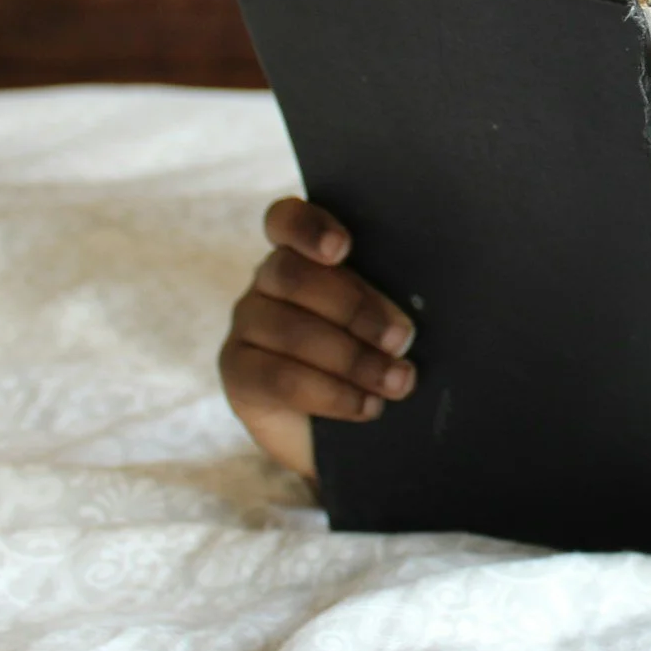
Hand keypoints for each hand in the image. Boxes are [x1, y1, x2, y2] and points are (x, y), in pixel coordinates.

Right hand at [219, 198, 417, 480]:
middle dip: (355, 307)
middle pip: (293, 275)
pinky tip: (368, 406)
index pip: (287, 220)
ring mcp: (248, 325)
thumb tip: (412, 314)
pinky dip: (332, 394)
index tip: (343, 249)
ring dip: (354, 359)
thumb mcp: (386, 324)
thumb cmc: (377, 358)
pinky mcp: (238, 372)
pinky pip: (281, 378)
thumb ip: (390, 302)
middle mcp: (268, 281)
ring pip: (290, 330)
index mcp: (304, 252)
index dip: (309, 228)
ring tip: (398, 381)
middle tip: (403, 338)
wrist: (344, 430)